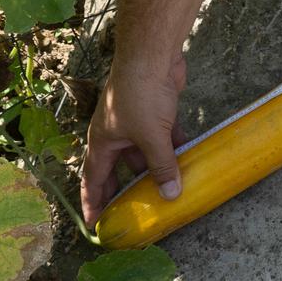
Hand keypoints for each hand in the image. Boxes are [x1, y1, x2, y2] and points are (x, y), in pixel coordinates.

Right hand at [80, 51, 188, 224]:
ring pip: (145, 153)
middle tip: (135, 214)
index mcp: (102, 142)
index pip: (93, 180)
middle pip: (120, 170)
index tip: (95, 225)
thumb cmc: (141, 94)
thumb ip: (162, 167)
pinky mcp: (157, 111)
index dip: (93, 203)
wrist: (152, 55)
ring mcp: (137, 121)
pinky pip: (164, 137)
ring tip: (168, 192)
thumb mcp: (151, 137)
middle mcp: (116, 134)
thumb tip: (170, 196)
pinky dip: (174, 149)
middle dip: (127, 191)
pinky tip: (188, 161)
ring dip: (156, 169)